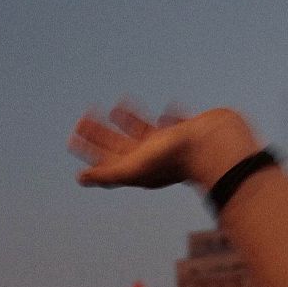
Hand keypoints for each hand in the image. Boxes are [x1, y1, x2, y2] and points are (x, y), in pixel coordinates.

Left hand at [70, 103, 258, 191]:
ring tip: (115, 108)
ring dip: (128, 121)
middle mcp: (151, 157)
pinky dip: (168, 117)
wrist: (216, 146)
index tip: (72, 137)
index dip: (88, 149)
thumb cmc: (175, 158)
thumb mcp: (135, 167)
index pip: (105, 158)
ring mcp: (170, 144)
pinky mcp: (188, 132)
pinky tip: (166, 110)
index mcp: (136, 167)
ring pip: (143, 132)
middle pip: (119, 144)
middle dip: (100, 132)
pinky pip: (175, 123)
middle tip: (83, 117)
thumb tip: (81, 178)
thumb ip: (108, 173)